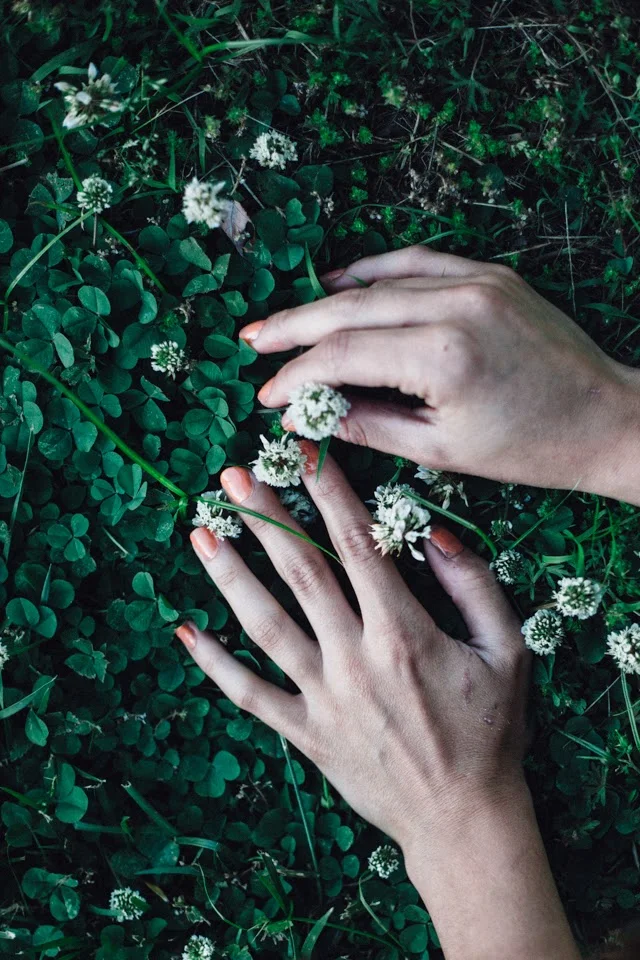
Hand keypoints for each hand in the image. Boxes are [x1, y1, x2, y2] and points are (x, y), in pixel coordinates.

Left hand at [178, 445, 528, 848]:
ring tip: (201, 533)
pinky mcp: (305, 733)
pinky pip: (251, 695)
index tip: (302, 452)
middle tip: (229, 477)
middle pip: (301, 574)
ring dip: (230, 576)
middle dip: (264, 519)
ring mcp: (323, 697)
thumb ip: (475, 586)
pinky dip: (217, 665)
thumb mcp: (509, 653)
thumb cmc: (490, 732)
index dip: (328, 492)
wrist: (464, 819)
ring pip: (265, 625)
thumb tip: (433, 535)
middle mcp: (354, 658)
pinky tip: (188, 633)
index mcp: (404, 633)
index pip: (358, 545)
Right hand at [240, 247, 639, 503]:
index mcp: (443, 356)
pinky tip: (343, 282)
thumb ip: (368, 425)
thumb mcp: (442, 451)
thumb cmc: (529, 448)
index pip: (343, 354)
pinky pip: (417, 261)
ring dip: (327, 296)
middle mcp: (456, 304)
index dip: (297, 373)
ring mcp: (476, 281)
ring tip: (286, 317)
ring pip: (379, 279)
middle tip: (251, 340)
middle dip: (294, 326)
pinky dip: (375, 271)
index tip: (266, 394)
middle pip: (350, 306)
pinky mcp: (490, 274)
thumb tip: (309, 415)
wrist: (606, 419)